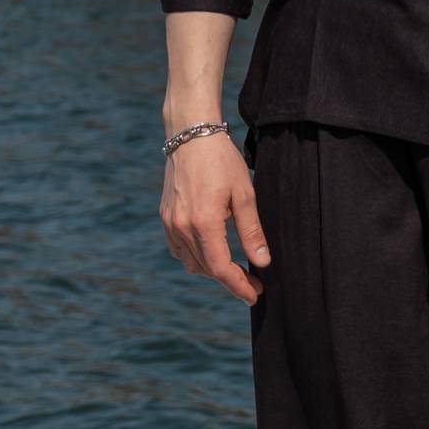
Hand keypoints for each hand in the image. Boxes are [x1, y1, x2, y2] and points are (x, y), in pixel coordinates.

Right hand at [161, 131, 271, 304]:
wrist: (190, 134)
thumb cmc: (221, 160)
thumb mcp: (244, 194)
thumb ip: (252, 232)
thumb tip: (263, 262)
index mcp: (203, 223)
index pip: (221, 269)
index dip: (240, 286)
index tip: (256, 294)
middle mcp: (181, 227)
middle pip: (207, 269)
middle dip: (231, 280)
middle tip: (254, 283)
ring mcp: (169, 223)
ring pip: (191, 262)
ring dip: (212, 271)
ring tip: (235, 270)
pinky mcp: (165, 217)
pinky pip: (179, 250)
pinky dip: (196, 258)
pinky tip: (211, 253)